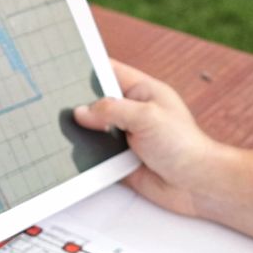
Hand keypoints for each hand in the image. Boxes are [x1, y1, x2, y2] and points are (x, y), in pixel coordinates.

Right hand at [73, 60, 237, 216]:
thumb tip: (82, 111)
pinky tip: (72, 153)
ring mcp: (127, 136)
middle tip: (55, 102)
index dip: (88, 68)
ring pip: (95, 129)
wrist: (197, 185)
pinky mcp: (122, 159)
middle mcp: (134, 112)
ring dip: (82, 131)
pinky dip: (86, 154)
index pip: (110, 71)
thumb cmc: (185, 146)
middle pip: (98, 102)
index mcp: (143, 91)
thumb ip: (112, 110)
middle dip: (79, 103)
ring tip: (60, 127)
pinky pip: (97, 154)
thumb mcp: (147, 117)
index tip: (64, 67)